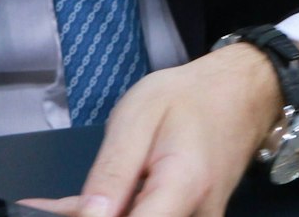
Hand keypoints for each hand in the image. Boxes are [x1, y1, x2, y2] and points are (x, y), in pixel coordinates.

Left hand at [24, 43, 298, 216]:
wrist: (240, 94)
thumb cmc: (190, 98)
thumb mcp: (138, 118)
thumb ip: (112, 173)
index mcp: (183, 187)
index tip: (66, 208)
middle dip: (92, 214)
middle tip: (58, 202)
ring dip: (103, 213)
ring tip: (77, 194)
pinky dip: (118, 211)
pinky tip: (96, 198)